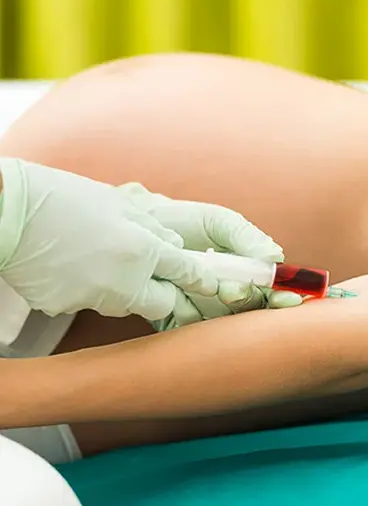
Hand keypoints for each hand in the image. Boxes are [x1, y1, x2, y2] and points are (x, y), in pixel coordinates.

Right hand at [0, 158, 221, 319]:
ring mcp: (94, 298)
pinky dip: (91, 290)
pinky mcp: (67, 307)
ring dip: (127, 291)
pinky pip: (91, 303)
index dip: (202, 280)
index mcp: (141, 250)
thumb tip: (176, 247)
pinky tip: (73, 267)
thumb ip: (153, 228)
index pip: (186, 272)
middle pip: (163, 304)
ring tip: (103, 261)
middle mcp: (123, 281)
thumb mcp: (118, 204)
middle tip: (154, 276)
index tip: (211, 285)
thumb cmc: (65, 198)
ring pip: (127, 305)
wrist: (8, 210)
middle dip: (165, 294)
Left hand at [118, 182, 302, 327]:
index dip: (281, 298)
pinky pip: (188, 327)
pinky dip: (188, 314)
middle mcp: (227, 295)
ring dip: (217, 308)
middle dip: (245, 301)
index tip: (287, 297)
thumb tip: (276, 255)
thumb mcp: (218, 222)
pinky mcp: (174, 319)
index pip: (270, 292)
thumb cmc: (183, 222)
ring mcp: (202, 309)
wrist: (139, 226)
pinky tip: (179, 296)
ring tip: (204, 286)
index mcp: (244, 274)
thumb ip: (246, 236)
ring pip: (222, 323)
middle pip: (249, 311)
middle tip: (231, 288)